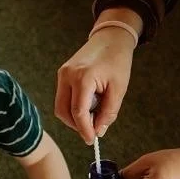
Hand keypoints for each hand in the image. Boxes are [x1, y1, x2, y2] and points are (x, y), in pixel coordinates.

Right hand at [54, 28, 135, 143]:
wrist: (111, 38)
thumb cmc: (117, 61)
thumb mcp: (119, 89)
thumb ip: (108, 112)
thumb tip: (98, 131)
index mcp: (82, 78)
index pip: (78, 112)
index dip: (85, 129)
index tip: (92, 140)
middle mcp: (67, 76)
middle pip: (63, 112)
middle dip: (77, 125)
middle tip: (92, 130)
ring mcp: (62, 74)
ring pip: (61, 106)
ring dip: (74, 117)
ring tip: (92, 115)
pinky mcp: (62, 74)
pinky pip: (63, 98)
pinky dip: (73, 107)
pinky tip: (88, 105)